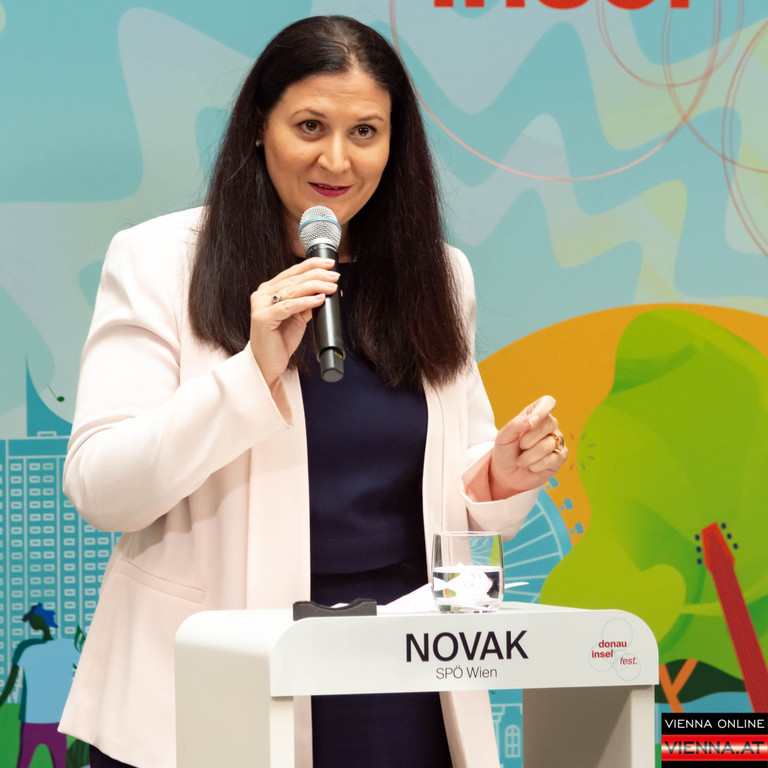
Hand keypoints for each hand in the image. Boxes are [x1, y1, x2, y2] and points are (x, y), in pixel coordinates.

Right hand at [249, 257, 339, 387]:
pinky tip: (319, 299)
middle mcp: (262, 295)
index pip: (292, 272)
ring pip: (292, 290)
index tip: (329, 264)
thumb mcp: (298, 318)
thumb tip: (327, 291)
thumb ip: (307, 303)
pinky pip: (289, 306)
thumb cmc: (280, 341)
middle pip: (293, 279)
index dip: (311, 265)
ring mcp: (261, 305)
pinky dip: (306, 301)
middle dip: (317, 275)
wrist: (268, 363)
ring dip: (315, 287)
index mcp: (269, 290)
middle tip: (334, 276)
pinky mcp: (263, 318)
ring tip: (331, 287)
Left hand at [488, 395, 566, 497]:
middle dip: (529, 439)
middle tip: (519, 447)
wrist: (506, 474)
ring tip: (521, 460)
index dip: (544, 409)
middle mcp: (549, 425)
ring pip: (549, 444)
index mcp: (535, 414)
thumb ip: (516, 424)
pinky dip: (538, 465)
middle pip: (549, 424)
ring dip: (529, 456)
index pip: (548, 402)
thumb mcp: (504, 436)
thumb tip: (533, 420)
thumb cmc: (505, 451)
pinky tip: (532, 467)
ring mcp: (557, 440)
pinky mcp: (560, 456)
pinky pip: (554, 458)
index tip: (532, 421)